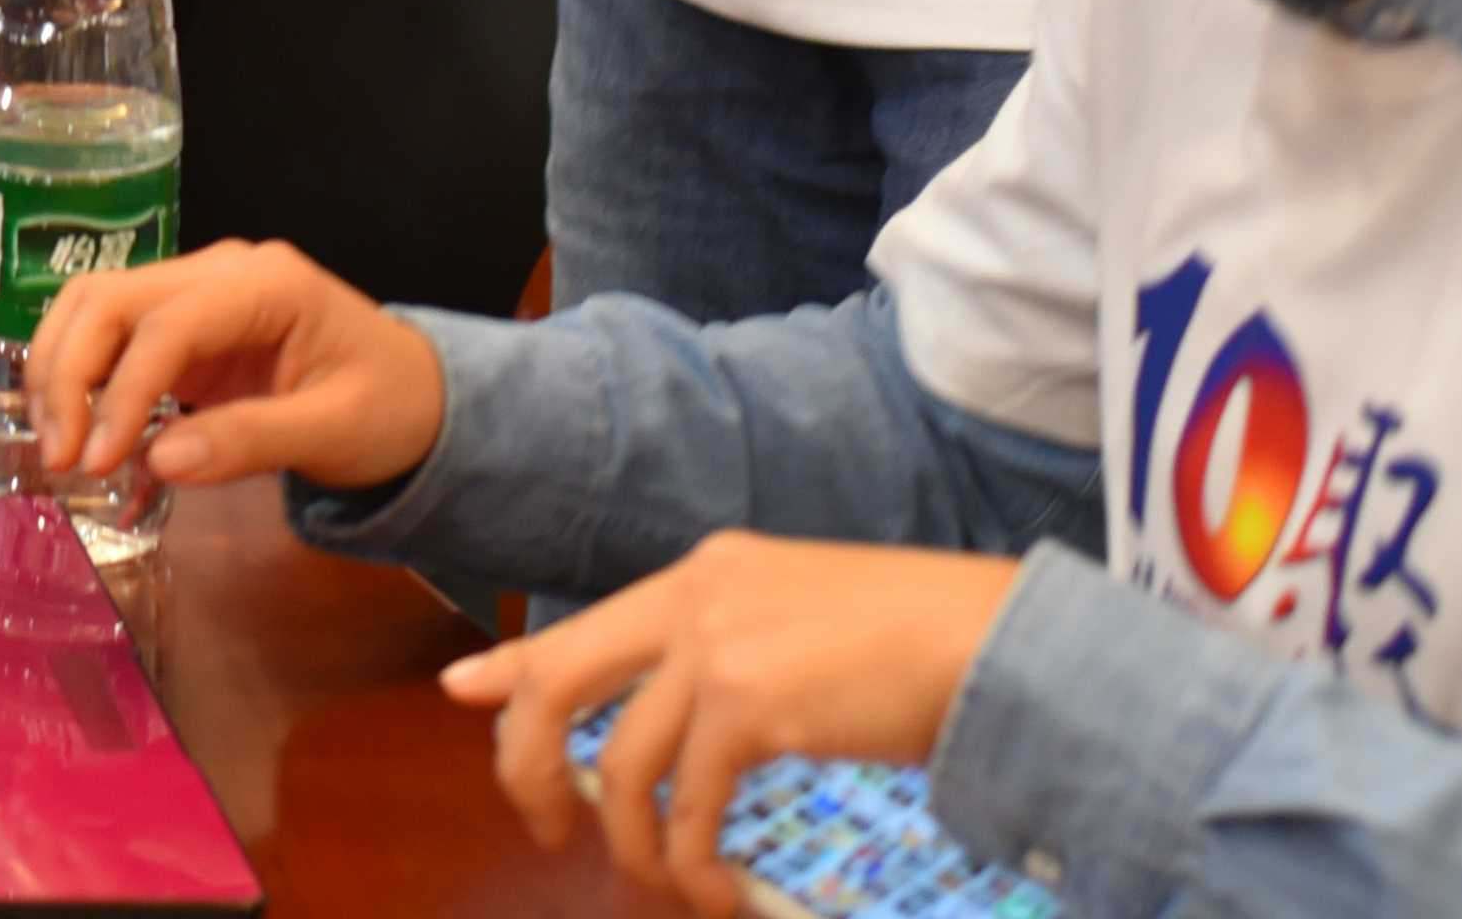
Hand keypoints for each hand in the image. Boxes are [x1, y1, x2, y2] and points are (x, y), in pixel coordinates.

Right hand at [24, 237, 447, 496]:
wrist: (421, 397)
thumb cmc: (391, 410)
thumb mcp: (336, 434)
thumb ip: (250, 442)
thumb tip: (157, 461)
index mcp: (265, 284)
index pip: (167, 323)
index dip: (121, 389)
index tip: (95, 460)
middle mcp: (219, 271)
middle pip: (109, 298)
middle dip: (68, 373)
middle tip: (59, 457)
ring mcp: (196, 293)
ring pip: (94, 306)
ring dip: (59, 370)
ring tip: (54, 447)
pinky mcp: (182, 325)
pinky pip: (111, 338)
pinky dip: (78, 378)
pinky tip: (72, 431)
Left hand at [443, 534, 1029, 917]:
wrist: (994, 638)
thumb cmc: (920, 641)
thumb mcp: (799, 624)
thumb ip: (728, 656)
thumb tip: (684, 719)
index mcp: (703, 575)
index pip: (581, 625)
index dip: (512, 666)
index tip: (468, 695)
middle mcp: (694, 599)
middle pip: (558, 683)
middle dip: (530, 764)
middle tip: (549, 829)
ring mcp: (717, 647)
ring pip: (622, 766)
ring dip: (636, 844)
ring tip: (676, 882)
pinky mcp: (751, 705)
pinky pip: (688, 805)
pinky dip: (693, 862)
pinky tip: (719, 890)